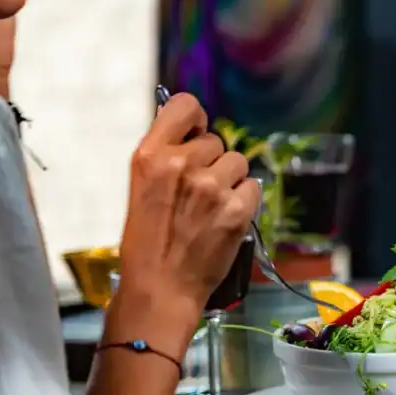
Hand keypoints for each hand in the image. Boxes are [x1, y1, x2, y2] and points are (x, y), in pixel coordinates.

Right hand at [117, 94, 260, 326]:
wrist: (160, 288)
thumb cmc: (148, 243)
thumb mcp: (142, 188)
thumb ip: (166, 157)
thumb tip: (192, 131)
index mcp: (150, 155)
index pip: (186, 106)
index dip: (196, 120)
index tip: (196, 136)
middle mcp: (182, 164)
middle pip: (216, 141)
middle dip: (212, 162)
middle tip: (197, 194)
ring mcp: (212, 187)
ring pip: (237, 163)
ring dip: (230, 182)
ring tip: (211, 209)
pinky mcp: (237, 209)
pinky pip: (253, 187)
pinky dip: (244, 202)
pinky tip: (226, 220)